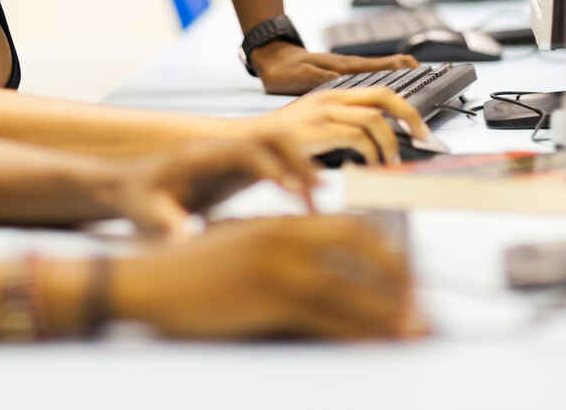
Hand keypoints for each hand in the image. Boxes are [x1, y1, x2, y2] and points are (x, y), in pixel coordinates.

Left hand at [107, 136, 320, 237]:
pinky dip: (293, 177)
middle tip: (317, 193)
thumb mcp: (143, 212)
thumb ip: (162, 222)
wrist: (127, 186)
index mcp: (199, 155)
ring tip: (317, 200)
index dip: (269, 167)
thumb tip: (181, 238)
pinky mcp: (237, 169)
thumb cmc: (134, 200)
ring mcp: (230, 156)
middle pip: (269, 136)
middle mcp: (220, 148)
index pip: (242, 150)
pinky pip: (274, 163)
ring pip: (277, 145)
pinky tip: (303, 206)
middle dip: (297, 160)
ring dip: (300, 166)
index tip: (290, 192)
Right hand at [113, 215, 424, 339]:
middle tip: (418, 304)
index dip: (387, 250)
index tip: (407, 272)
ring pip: (354, 288)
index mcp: (281, 222)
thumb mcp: (241, 243)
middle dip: (400, 277)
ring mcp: (279, 267)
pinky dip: (361, 333)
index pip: (352, 226)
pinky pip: (330, 319)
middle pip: (365, 248)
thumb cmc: (189, 269)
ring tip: (414, 329)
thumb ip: (281, 248)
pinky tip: (378, 344)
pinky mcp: (269, 298)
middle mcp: (287, 237)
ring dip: (391, 312)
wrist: (146, 279)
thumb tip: (320, 268)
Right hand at [248, 85, 431, 165]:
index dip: (405, 107)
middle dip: (410, 115)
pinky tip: (369, 164)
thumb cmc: (280, 144)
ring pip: (374, 118)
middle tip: (423, 137)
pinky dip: (370, 152)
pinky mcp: (316, 130)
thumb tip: (375, 144)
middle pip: (383, 96)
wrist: (246, 144)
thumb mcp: (314, 129)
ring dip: (390, 142)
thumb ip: (341, 129)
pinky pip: (357, 136)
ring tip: (390, 161)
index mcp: (332, 96)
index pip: (379, 92)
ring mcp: (323, 112)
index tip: (420, 127)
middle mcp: (330, 99)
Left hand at [250, 39, 419, 95]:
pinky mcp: (339, 73)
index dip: (399, 68)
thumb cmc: (282, 69)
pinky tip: (387, 84)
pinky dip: (383, 77)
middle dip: (407, 71)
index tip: (419, 70)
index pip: (378, 67)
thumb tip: (344, 84)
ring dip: (398, 73)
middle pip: (385, 67)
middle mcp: (348, 67)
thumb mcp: (299, 76)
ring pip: (378, 71)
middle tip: (428, 74)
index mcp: (343, 68)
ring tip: (417, 77)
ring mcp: (345, 69)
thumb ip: (322, 80)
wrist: (269, 58)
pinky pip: (367, 75)